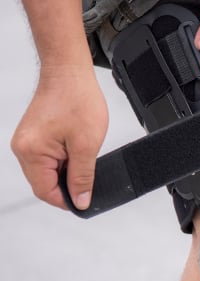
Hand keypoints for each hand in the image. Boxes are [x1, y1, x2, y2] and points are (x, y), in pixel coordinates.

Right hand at [10, 65, 107, 209]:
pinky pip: (46, 159)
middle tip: (89, 180)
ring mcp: (26, 141)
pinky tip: (76, 152)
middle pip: (44, 183)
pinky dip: (63, 161)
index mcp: (30, 152)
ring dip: (66, 172)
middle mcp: (22, 148)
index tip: (84, 203)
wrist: (70, 72)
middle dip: (67, 186)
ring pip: (46, 172)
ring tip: (84, 158)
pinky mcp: (33, 136)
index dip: (67, 201)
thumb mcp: (87, 145)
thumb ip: (82, 177)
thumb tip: (80, 201)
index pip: (45, 192)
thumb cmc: (77, 100)